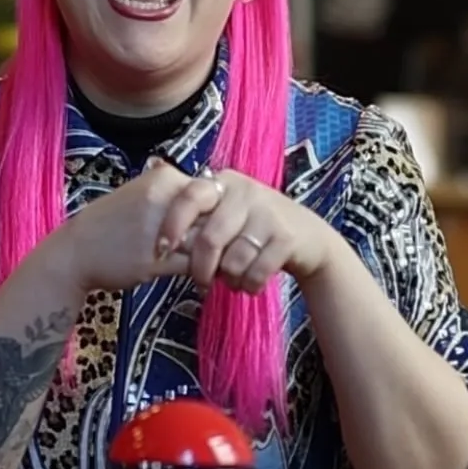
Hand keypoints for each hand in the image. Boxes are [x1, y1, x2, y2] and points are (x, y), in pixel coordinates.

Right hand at [51, 157, 210, 294]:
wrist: (76, 251)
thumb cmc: (112, 225)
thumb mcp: (144, 195)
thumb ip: (177, 198)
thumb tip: (219, 211)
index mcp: (164, 177)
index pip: (213, 193)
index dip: (223, 215)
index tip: (224, 232)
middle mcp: (165, 197)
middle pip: (215, 216)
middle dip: (226, 237)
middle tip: (230, 253)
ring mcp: (162, 227)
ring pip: (209, 242)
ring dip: (218, 258)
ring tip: (219, 268)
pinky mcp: (158, 257)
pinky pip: (196, 265)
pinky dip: (205, 274)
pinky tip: (203, 280)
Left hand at [155, 166, 335, 293]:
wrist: (309, 237)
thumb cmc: (253, 228)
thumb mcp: (225, 213)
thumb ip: (197, 219)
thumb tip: (159, 242)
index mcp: (223, 182)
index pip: (190, 197)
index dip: (172, 224)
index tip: (161, 249)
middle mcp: (245, 191)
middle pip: (210, 237)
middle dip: (201, 268)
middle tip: (200, 283)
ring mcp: (268, 212)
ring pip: (233, 260)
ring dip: (229, 280)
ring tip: (232, 281)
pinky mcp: (287, 237)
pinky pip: (256, 272)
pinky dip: (249, 285)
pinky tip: (250, 284)